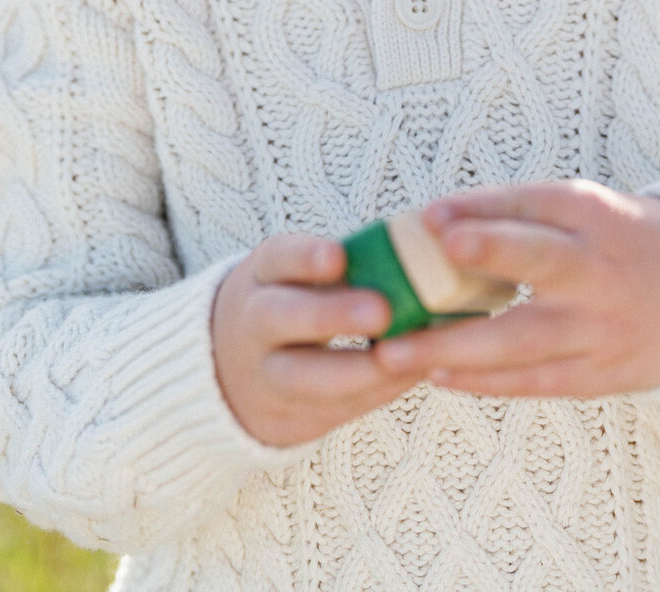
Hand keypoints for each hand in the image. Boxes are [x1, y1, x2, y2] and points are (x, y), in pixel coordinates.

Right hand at [211, 233, 422, 446]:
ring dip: (359, 370)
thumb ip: (348, 262)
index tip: (339, 257)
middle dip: (331, 316)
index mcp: (262, 275)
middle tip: (381, 311)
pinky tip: (411, 375)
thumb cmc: (295, 301)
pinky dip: (375, 392)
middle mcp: (254, 323)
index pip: (278, 258)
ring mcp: (265, 375)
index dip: (305, 258)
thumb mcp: (299, 275)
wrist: (235, 370)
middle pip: (280, 317)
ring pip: (304, 377)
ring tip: (405, 357)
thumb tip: (424, 240)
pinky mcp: (287, 418)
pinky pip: (333, 409)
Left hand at [373, 180, 659, 398]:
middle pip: (542, 258)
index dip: (483, 207)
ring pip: (524, 337)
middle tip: (438, 252)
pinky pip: (536, 381)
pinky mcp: (603, 373)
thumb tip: (433, 223)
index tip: (430, 215)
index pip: (535, 202)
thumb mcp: (588, 210)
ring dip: (456, 344)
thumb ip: (522, 215)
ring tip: (395, 350)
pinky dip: (485, 382)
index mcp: (597, 215)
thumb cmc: (622, 241)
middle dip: (491, 253)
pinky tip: (438, 376)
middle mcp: (601, 268)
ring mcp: (603, 326)